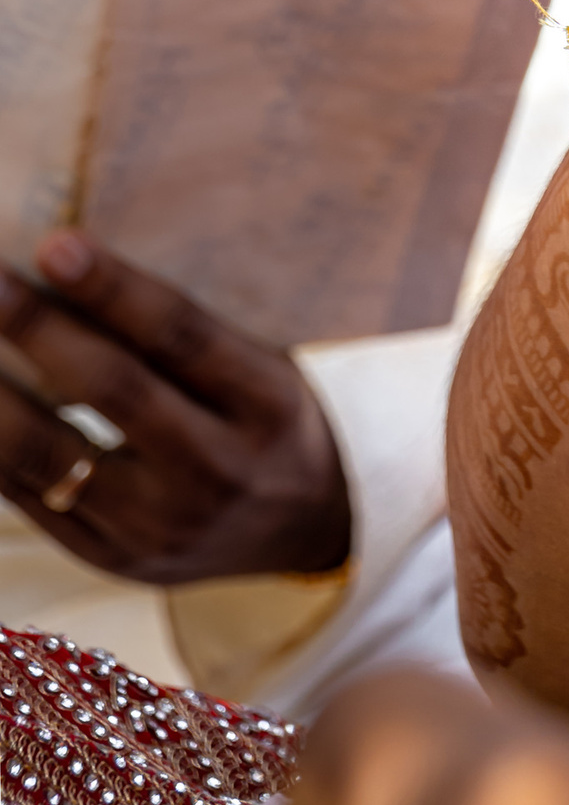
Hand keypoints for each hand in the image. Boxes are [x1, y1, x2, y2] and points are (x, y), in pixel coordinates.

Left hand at [0, 232, 350, 584]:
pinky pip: (28, 501)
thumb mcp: (266, 369)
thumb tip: (77, 270)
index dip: (115, 290)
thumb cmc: (272, 420)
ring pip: (52, 455)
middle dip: (40, 329)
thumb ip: (189, 337)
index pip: (181, 337)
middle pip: (113, 391)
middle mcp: (216, 470)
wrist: (305, 530)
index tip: (55, 244)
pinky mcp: (111, 560)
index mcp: (267, 405)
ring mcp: (158, 526)